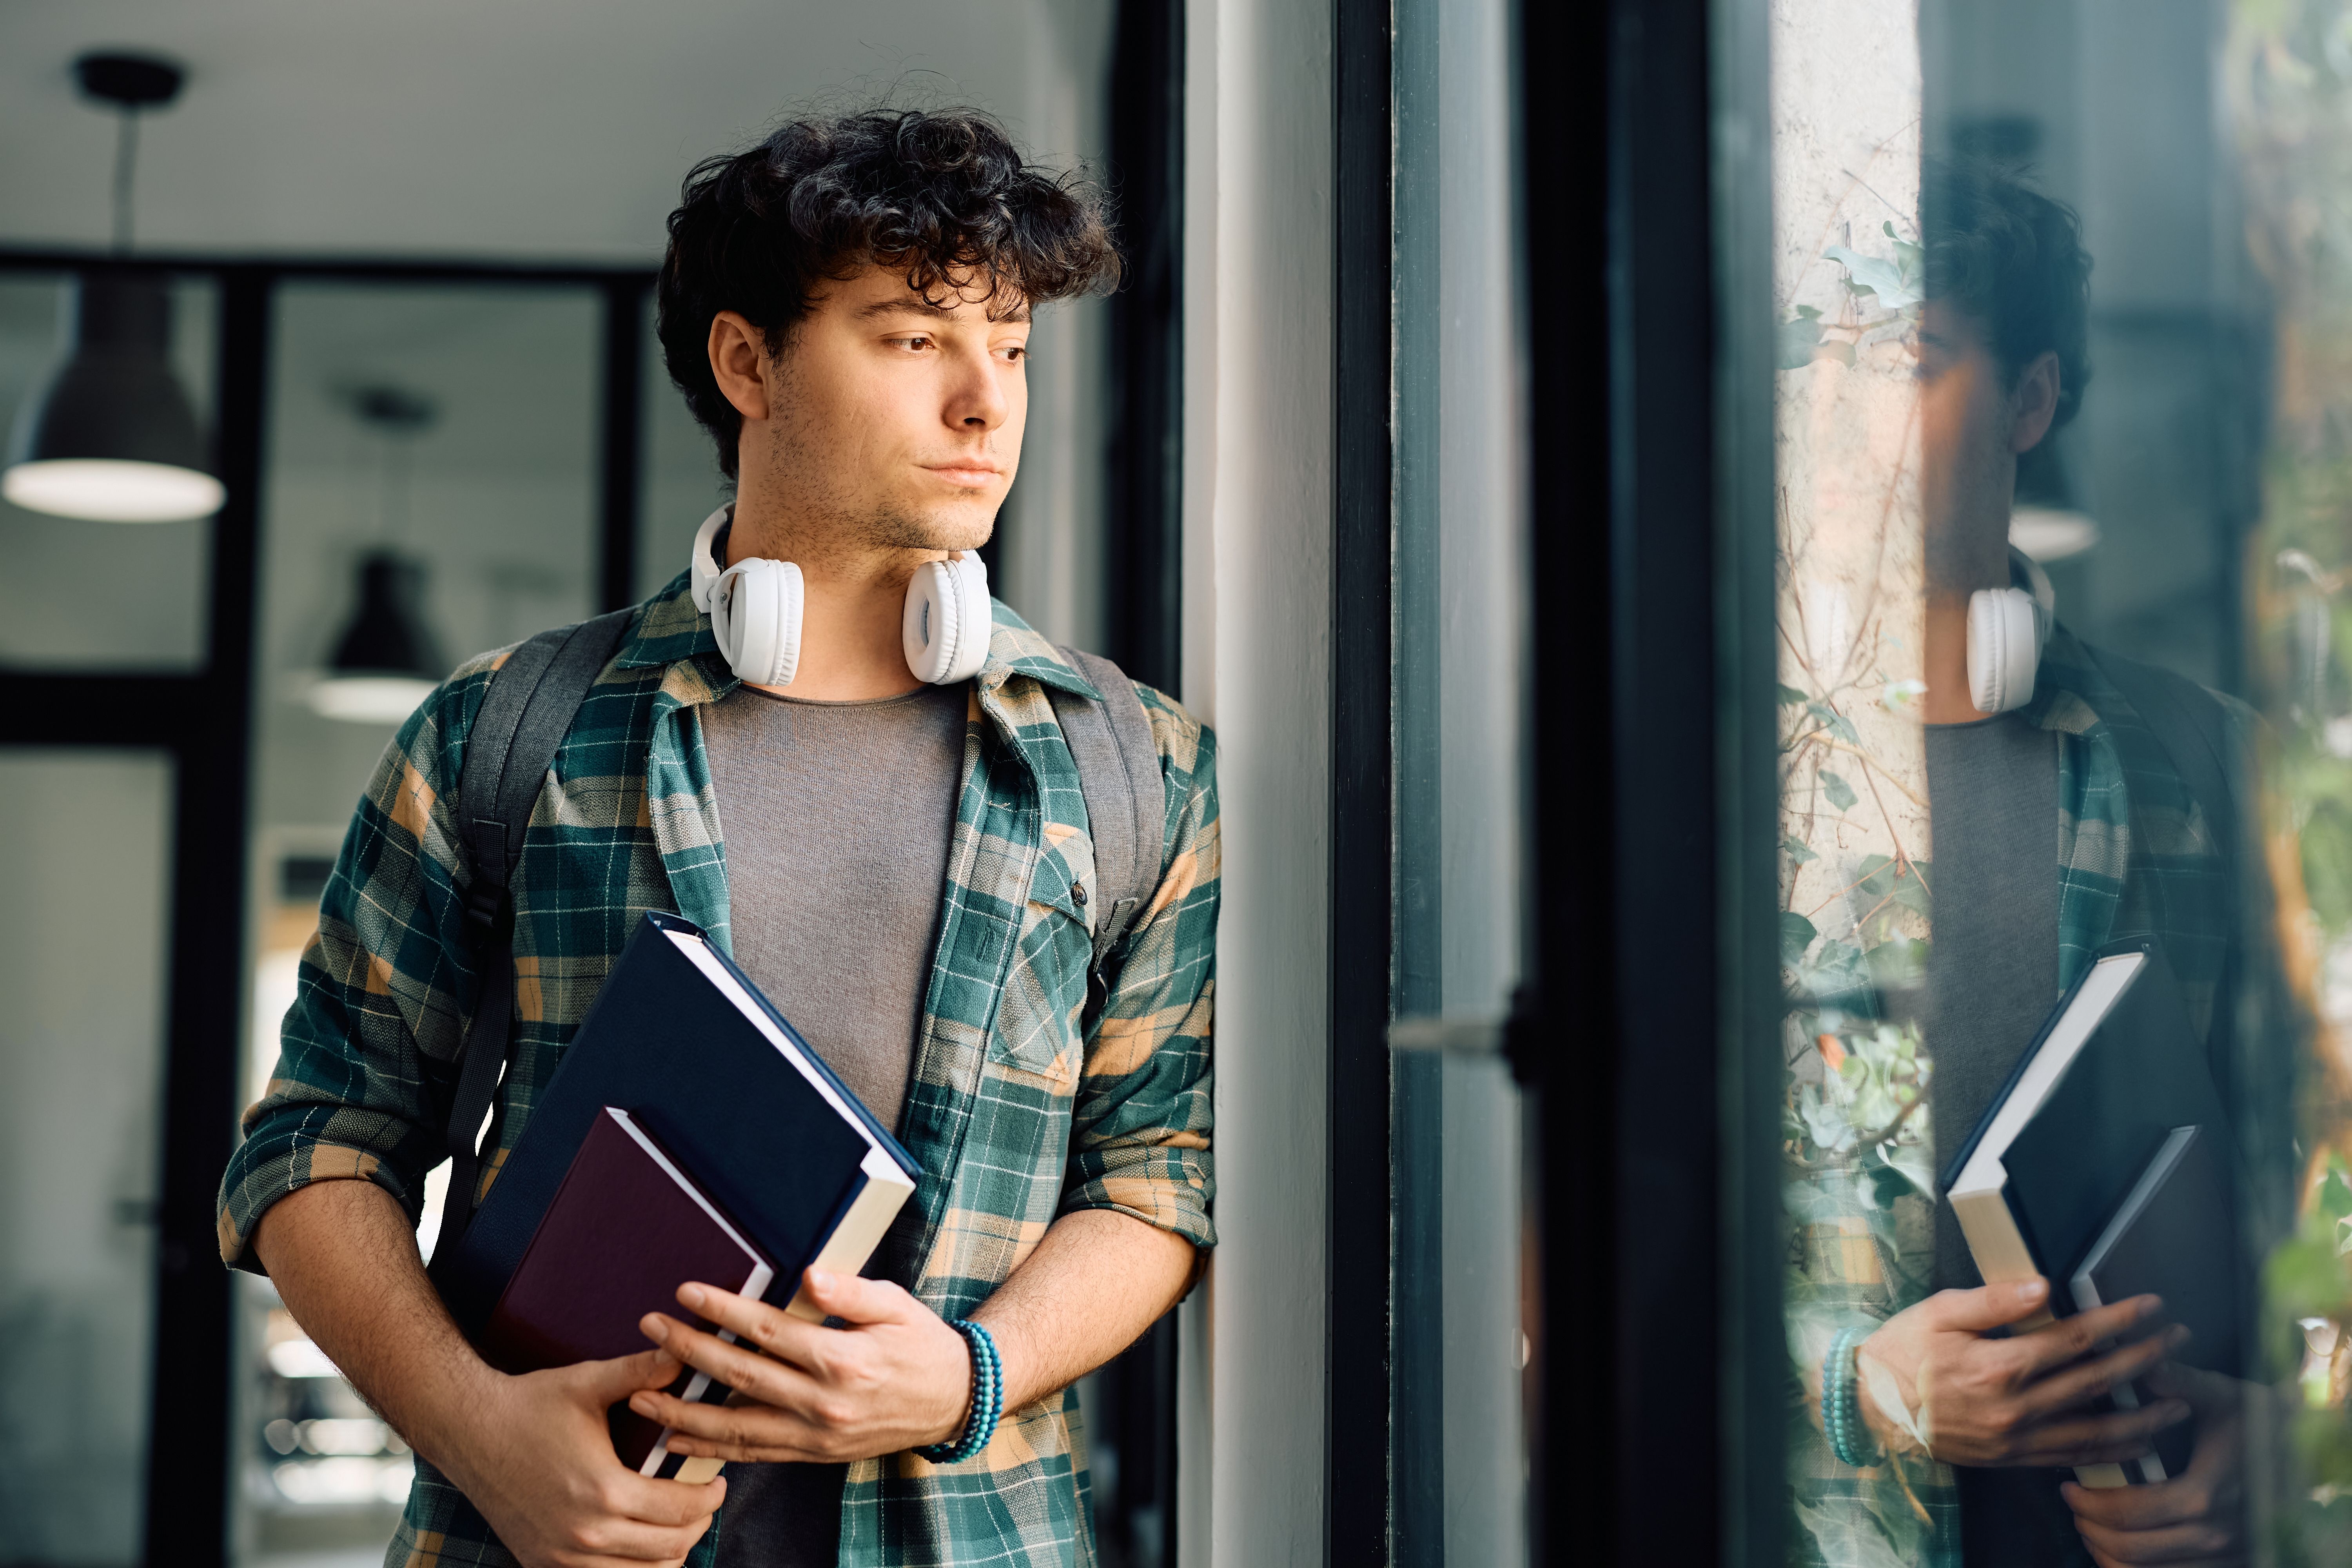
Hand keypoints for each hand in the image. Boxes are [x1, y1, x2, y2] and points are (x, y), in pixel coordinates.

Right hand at [438, 1348, 725, 1567]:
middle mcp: (584, 1533)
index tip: (718, 1481)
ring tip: (677, 1522)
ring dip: (668, 1553)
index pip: (681, 1511)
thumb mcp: (589, 1382)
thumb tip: (684, 1352)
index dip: (710, 1497)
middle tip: (705, 1501)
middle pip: (669, 1549)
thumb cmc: (530, 1404)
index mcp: (603, 1491)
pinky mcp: (543, 1563)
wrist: (468, 1431)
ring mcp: (561, 1555)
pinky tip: (639, 1541)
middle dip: (698, 1525)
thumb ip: (641, 1371)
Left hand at [630, 1269, 975, 1463]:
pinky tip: (677, 1440)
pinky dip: (712, 1450)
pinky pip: (754, 1455)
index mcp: (844, 1359)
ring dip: (684, 1414)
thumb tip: (809, 1274)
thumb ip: (850, 1291)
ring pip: (737, 1427)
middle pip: (742, 1377)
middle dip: (689, 1354)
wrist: (954, 1401)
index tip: (685, 1293)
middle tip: (649, 1330)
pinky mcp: (814, 1453)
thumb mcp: (896, 1304)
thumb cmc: (922, 1343)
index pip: (769, 1332)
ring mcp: (817, 1434)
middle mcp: (825, 1402)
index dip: (724, 1312)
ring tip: (641, 1399)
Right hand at [1854, 1277, 2190, 1467]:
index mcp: (1998, 1365)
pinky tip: (2138, 1441)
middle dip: (2146, 1360)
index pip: (2075, 1340)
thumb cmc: (1903, 1352)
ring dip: (2145, 1416)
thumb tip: (2043, 1287)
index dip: (2119, 1322)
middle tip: (2178, 1340)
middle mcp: (2015, 1407)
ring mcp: (2016, 1438)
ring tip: (2179, 1402)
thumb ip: (1994, 1300)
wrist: (1873, 1406)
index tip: (2150, 1307)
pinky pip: (2074, 1458)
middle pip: (2097, 1383)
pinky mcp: (2013, 1457)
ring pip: (2097, 1431)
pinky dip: (2113, 1451)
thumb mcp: (1939, 1311)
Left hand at [2063, 1364, 2249, 1566]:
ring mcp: (2223, 1552)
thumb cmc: (2258, 1421)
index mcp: (2203, 1495)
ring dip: (2110, 1552)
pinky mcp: (2229, 1561)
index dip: (2090, 1503)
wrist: (2303, 1452)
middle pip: (2132, 1548)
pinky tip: (2122, 1550)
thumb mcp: (2222, 1396)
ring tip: (2090, 1527)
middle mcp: (2214, 1533)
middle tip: (2074, 1506)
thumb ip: (2178, 1381)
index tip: (2069, 1487)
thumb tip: (2140, 1364)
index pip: (2129, 1513)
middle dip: (2092, 1529)